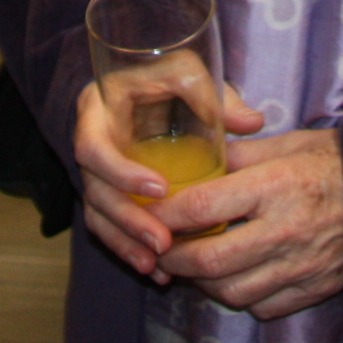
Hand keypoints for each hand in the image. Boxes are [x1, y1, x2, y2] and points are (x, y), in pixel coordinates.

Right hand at [72, 77, 266, 279]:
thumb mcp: (186, 73)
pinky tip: (154, 270)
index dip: (120, 173)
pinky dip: (128, 248)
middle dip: (127, 221)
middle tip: (163, 243)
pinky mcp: (108, 192)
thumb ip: (214, 96)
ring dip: (125, 242)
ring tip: (156, 266)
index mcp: (97, 109)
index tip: (160, 189)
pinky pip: (110, 226)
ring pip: (99, 215)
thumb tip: (252, 123)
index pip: (92, 148)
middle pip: (95, 191)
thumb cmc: (165, 74)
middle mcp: (91, 143)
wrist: (146, 85)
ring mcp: (97, 171)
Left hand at [155, 127, 342, 320]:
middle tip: (161, 250)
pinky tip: (234, 278)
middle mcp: (285, 230)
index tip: (149, 214)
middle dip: (174, 259)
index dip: (166, 216)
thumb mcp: (286, 144)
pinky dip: (240, 296)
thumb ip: (237, 155)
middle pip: (209, 261)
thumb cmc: (334, 162)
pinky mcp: (314, 289)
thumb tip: (193, 159)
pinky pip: (262, 307)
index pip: (203, 207)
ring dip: (203, 283)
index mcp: (275, 186)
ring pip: (231, 291)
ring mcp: (300, 266)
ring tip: (193, 266)